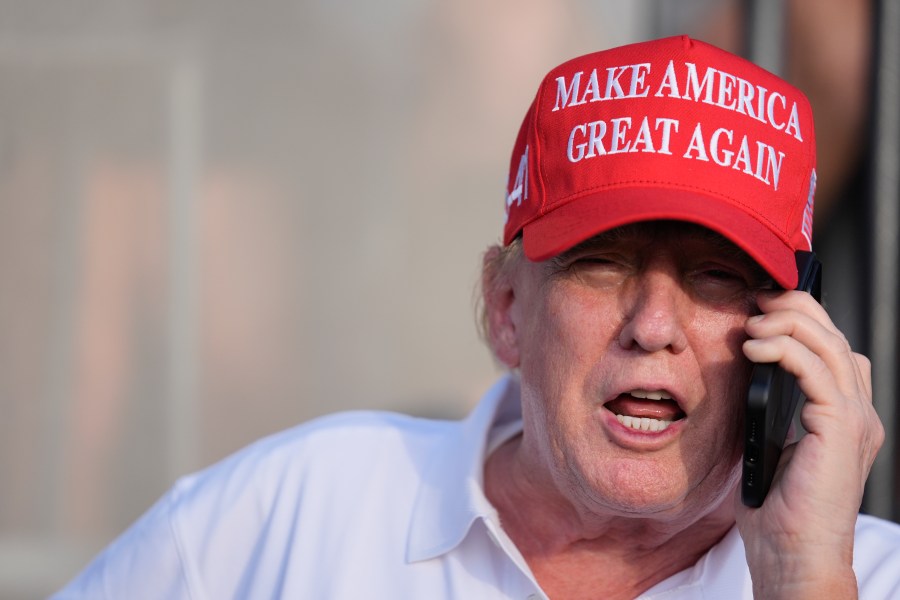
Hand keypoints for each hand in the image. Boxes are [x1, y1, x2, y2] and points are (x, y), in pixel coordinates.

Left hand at [734, 290, 882, 598]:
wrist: (793, 557)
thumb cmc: (777, 511)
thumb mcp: (767, 444)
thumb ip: (765, 407)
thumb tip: (740, 370)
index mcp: (842, 416)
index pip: (831, 348)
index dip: (800, 318)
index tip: (760, 306)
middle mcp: (858, 413)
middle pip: (835, 337)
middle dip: (796, 309)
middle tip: (757, 300)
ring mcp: (855, 421)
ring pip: (829, 346)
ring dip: (788, 324)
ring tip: (752, 323)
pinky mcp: (841, 430)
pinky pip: (817, 372)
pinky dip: (785, 350)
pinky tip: (756, 348)